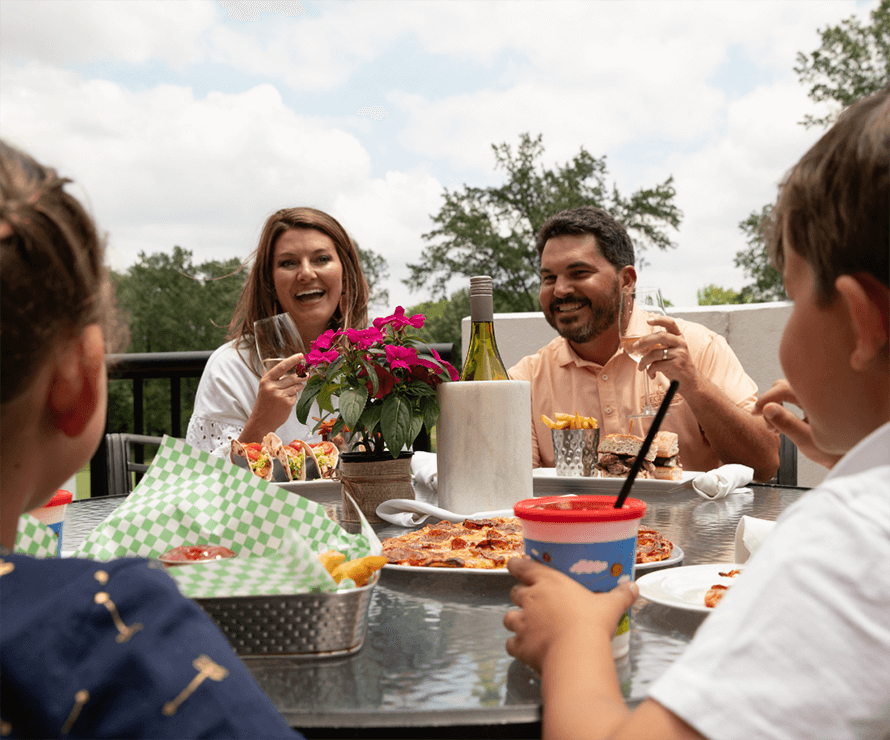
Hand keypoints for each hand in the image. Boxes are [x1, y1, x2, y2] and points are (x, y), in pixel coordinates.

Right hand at [248, 354, 308, 433]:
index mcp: (266, 380)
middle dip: (302, 375)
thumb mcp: (264, 388)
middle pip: (293, 377)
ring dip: (299, 386)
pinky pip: (296, 396)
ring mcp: (280, 395)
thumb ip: (273, 378)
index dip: (292, 360)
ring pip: (297, 386)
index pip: (281, 367)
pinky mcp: (287, 403)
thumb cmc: (264, 404)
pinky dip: (294, 397)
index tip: (300, 355)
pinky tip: (287, 401)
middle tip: (307, 373)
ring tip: (295, 389)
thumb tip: (280, 366)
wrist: (262, 422)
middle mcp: (272, 387)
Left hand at [503, 557, 638, 673]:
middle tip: (532, 602)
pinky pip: (510, 644)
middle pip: (515, 593)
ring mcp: (522, 623)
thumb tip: (633, 587)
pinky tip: (525, 649)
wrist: (576, 653)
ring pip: (508, 617)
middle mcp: (530, 599)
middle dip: (520, 597)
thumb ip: (620, 595)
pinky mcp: (520, 645)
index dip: (516, 566)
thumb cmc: (591, 623)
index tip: (514, 565)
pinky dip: (516, 646)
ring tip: (526, 627)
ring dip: (515, 621)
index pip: (523, 567)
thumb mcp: (609, 605)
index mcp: (548, 582)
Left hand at [634, 316, 697, 386]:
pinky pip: (656, 365)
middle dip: (644, 340)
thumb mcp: (672, 351)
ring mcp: (679, 354)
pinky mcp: (676, 365)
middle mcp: (681, 343)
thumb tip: (639, 345)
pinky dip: (649, 371)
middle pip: (660, 336)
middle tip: (635, 346)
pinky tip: (651, 374)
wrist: (690, 380)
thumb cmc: (676, 364)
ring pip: (655, 353)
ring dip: (643, 361)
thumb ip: (661, 345)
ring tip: (640, 367)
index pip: (671, 323)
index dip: (659, 320)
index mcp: (679, 337)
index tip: (648, 320)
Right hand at [753, 379, 840, 468]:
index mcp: (818, 398)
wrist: (849, 456)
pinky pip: (794, 397)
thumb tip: (767, 408)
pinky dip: (784, 406)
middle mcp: (818, 392)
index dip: (766, 400)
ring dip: (776, 405)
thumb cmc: (834, 451)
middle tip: (765, 421)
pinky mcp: (816, 401)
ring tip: (775, 427)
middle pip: (784, 386)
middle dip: (770, 403)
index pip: (782, 388)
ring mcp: (817, 396)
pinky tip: (783, 422)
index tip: (756, 412)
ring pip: (788, 391)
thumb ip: (786, 423)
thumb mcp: (806, 439)